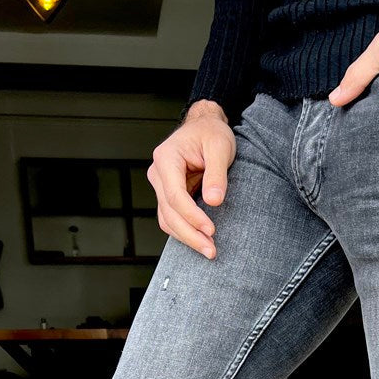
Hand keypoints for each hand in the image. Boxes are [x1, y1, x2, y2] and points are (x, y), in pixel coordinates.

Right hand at [147, 99, 235, 258]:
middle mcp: (158, 174)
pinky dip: (185, 232)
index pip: (175, 196)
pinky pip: (172, 219)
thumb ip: (217, 173)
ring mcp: (161, 186)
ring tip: (209, 250)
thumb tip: (214, 201)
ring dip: (187, 238)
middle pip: (169, 213)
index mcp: (166, 159)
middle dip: (190, 235)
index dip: (192, 217)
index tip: (211, 230)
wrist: (205, 128)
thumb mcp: (220, 146)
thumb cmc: (211, 133)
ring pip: (168, 220)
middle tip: (211, 250)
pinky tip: (201, 241)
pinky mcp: (168, 195)